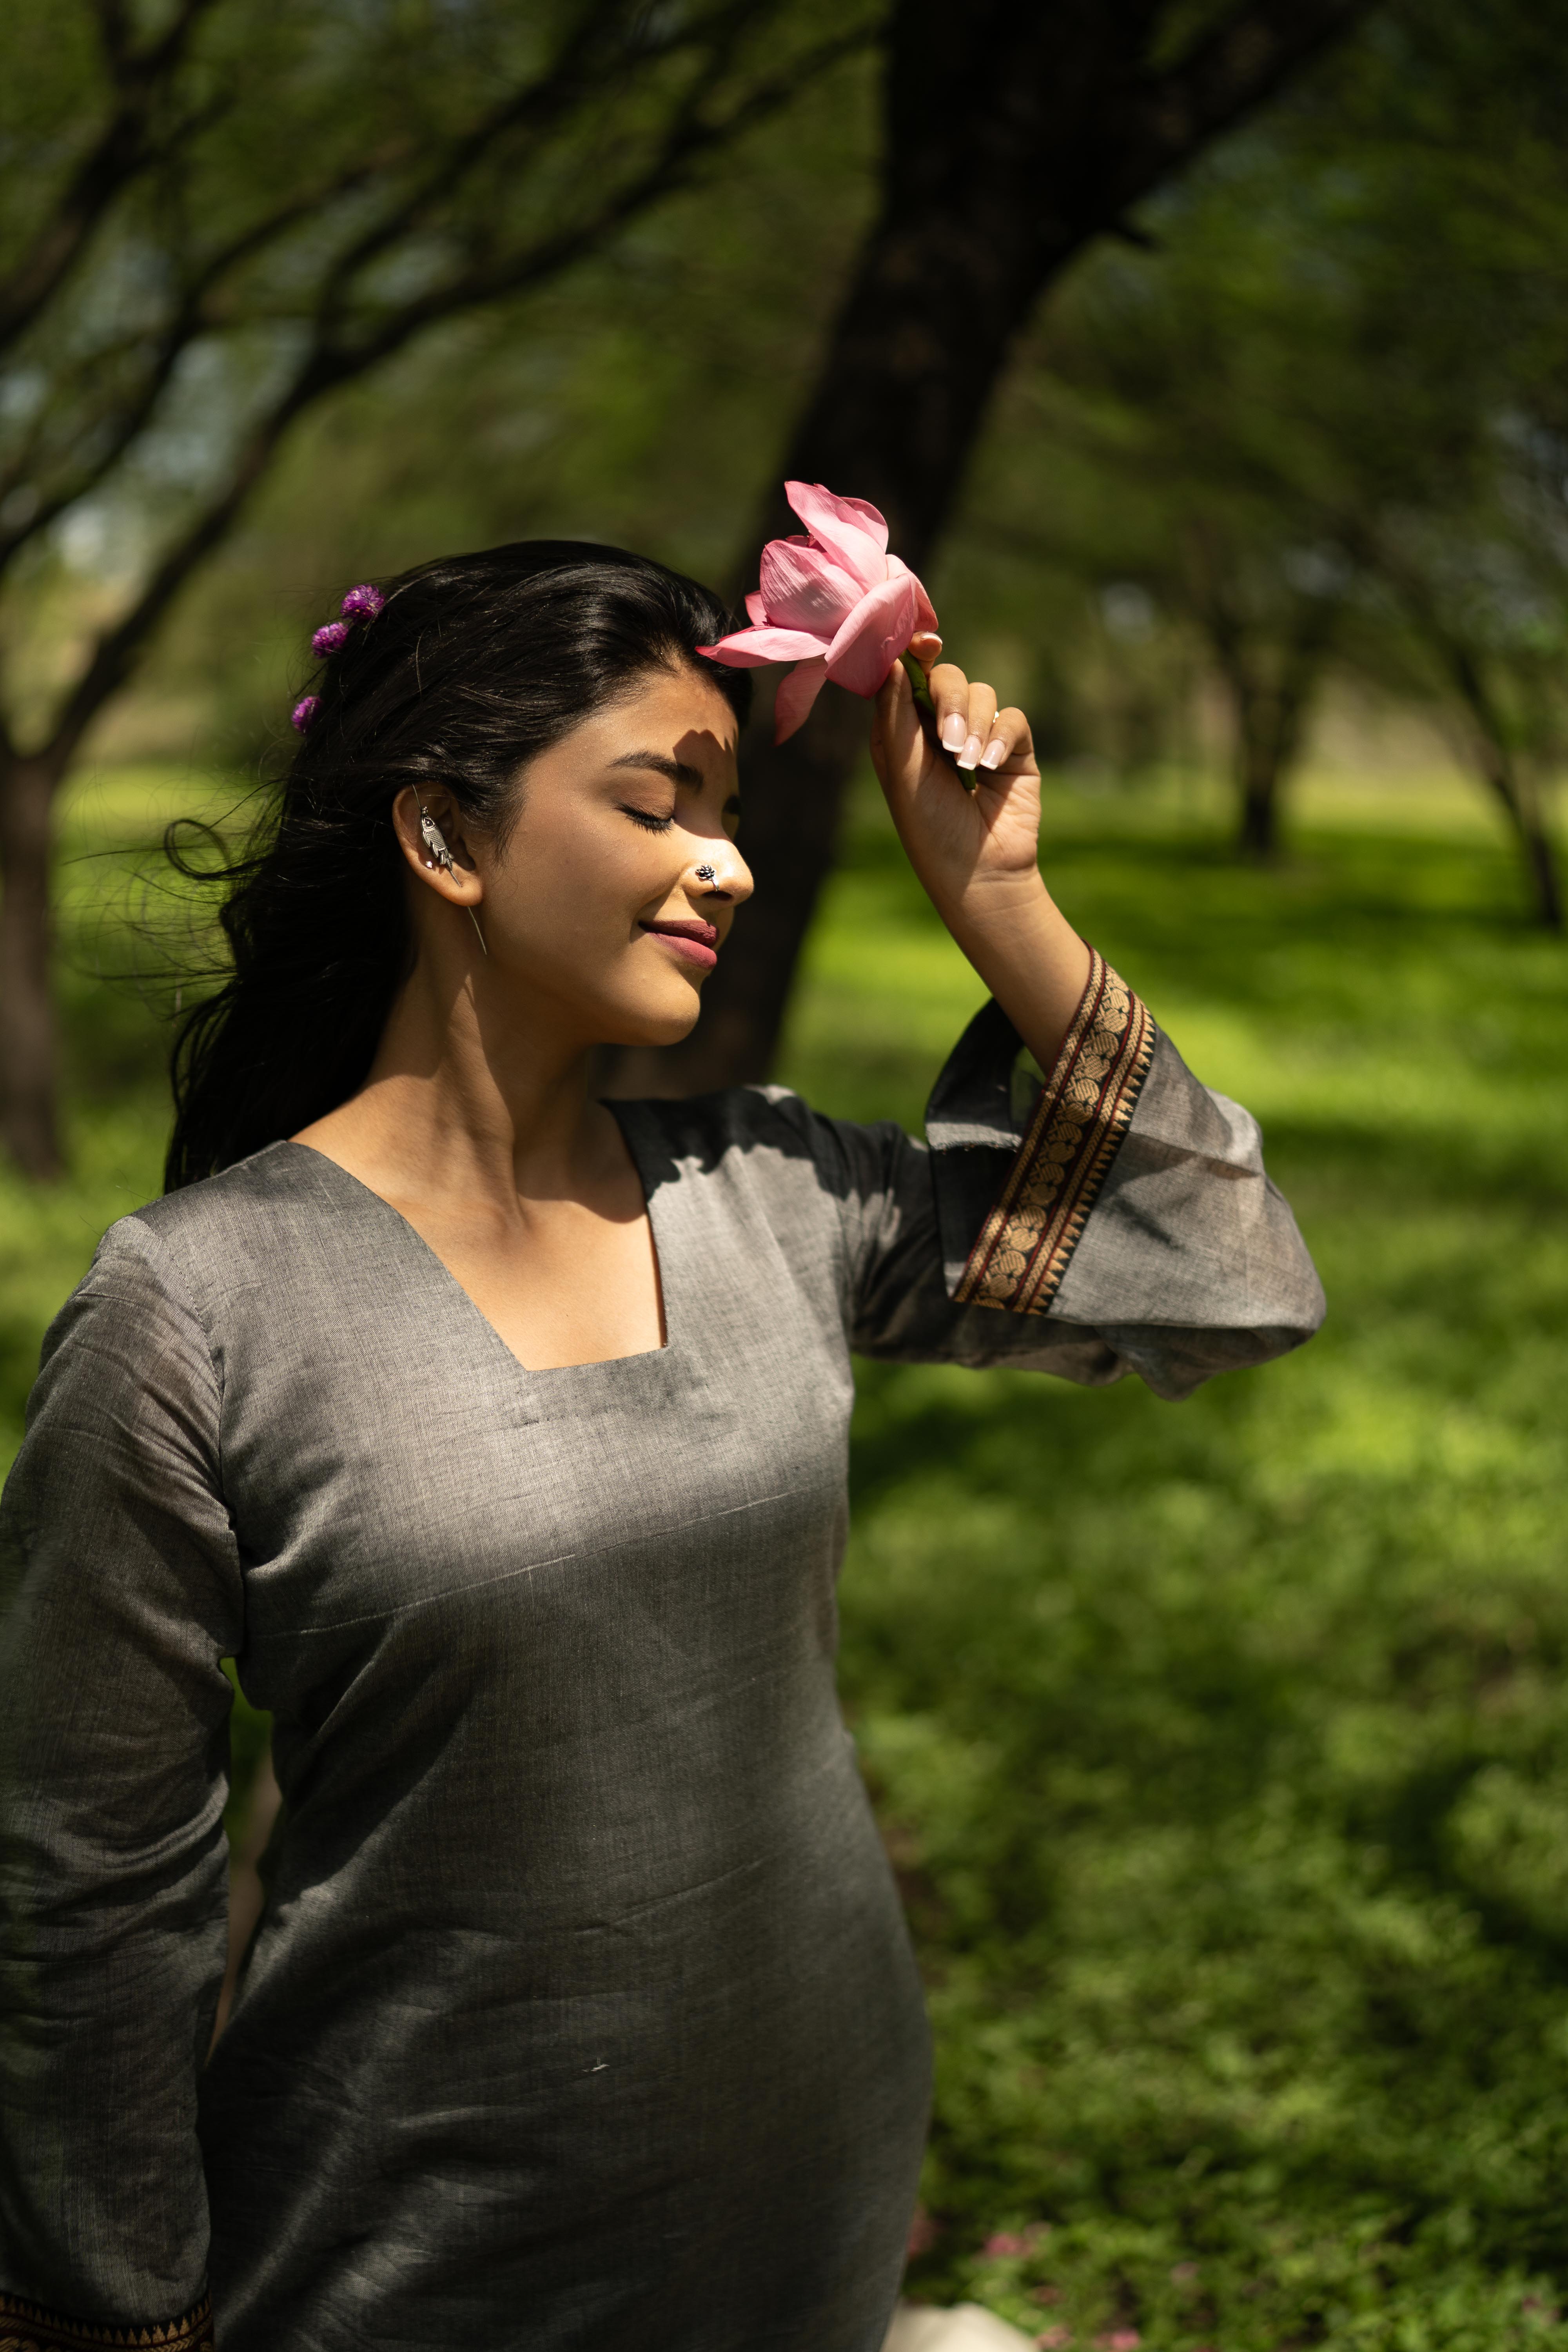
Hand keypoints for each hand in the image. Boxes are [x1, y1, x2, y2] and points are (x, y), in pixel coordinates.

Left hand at [868, 642, 1092, 1069]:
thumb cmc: (929, 827)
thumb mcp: (902, 768)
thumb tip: (892, 656)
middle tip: (948, 739)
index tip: (925, 643)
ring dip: (975, 724)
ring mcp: (979, 737)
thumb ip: (896, 712)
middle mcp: (938, 729)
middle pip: (947, 677)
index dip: (914, 654)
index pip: (907, 676)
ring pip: (982, 693)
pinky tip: (988, 767)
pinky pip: (1012, 718)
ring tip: (967, 764)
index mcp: (902, 731)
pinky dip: (1001, 737)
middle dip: (949, 701)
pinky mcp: (1013, 750)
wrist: (976, 872)